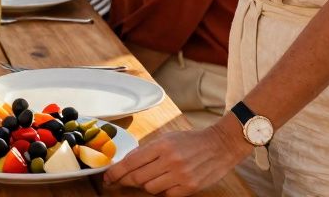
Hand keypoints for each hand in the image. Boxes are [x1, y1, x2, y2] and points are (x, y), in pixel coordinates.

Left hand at [103, 116, 252, 196]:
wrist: (221, 145)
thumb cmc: (192, 140)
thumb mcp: (168, 138)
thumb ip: (148, 150)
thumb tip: (127, 162)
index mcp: (162, 145)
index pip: (131, 162)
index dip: (116, 172)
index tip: (108, 177)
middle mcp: (170, 160)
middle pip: (137, 178)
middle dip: (124, 181)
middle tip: (118, 182)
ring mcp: (180, 175)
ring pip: (150, 188)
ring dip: (145, 185)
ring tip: (148, 178)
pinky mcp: (190, 187)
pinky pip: (166, 195)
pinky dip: (161, 191)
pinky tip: (164, 183)